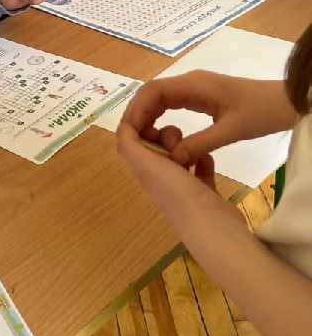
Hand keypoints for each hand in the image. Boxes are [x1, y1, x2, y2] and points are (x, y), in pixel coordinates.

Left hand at [116, 120, 233, 221]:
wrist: (212, 227)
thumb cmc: (177, 192)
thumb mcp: (146, 165)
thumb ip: (129, 145)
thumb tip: (122, 127)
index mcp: (143, 171)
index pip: (132, 141)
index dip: (139, 123)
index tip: (154, 108)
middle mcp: (159, 179)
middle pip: (157, 146)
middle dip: (167, 134)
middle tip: (175, 140)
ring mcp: (183, 187)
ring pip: (180, 155)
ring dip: (186, 146)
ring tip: (193, 149)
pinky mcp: (204, 192)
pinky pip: (201, 168)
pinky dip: (204, 160)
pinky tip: (208, 158)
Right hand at [120, 72, 296, 167]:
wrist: (286, 102)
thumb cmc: (261, 112)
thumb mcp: (232, 130)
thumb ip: (200, 143)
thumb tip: (171, 158)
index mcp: (194, 85)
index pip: (152, 91)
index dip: (136, 110)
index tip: (130, 133)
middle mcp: (189, 82)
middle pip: (151, 93)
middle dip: (137, 114)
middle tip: (131, 141)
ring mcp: (194, 88)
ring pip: (159, 98)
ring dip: (148, 117)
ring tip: (142, 141)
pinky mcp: (200, 96)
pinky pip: (171, 104)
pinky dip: (161, 117)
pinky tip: (161, 135)